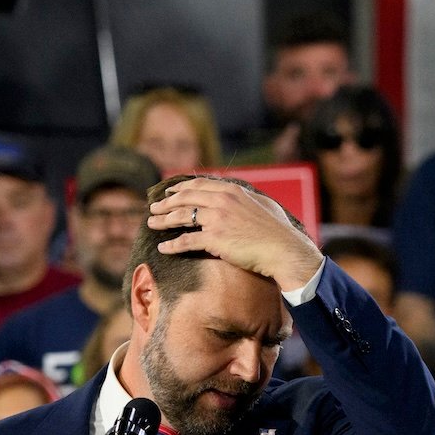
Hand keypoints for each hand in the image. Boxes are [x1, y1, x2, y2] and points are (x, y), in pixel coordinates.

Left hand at [147, 178, 323, 290]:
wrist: (283, 249)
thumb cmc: (278, 231)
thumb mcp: (264, 204)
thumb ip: (248, 197)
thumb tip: (243, 194)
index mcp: (232, 191)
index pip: (199, 185)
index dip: (181, 188)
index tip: (169, 193)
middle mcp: (221, 201)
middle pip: (185, 198)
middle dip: (166, 203)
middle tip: (154, 208)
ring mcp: (217, 219)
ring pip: (182, 217)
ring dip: (164, 220)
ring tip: (151, 224)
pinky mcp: (214, 239)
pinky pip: (187, 241)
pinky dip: (172, 245)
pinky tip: (163, 248)